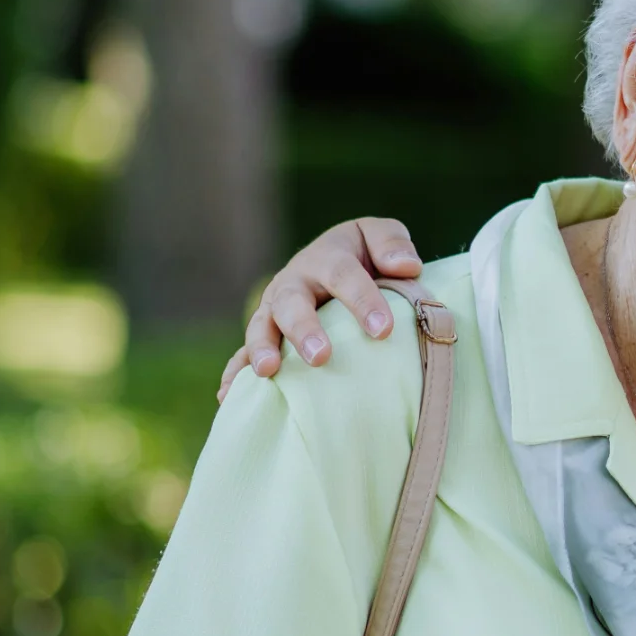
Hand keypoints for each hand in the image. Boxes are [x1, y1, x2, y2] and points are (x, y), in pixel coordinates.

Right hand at [217, 217, 421, 402]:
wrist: (335, 263)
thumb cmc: (364, 255)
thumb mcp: (378, 237)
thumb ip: (392, 243)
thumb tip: (406, 266)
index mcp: (325, 258)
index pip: (343, 274)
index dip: (362, 299)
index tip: (383, 330)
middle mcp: (293, 283)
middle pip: (292, 302)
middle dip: (304, 328)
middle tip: (321, 357)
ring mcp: (274, 310)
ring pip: (262, 326)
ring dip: (262, 348)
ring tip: (268, 371)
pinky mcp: (264, 334)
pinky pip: (242, 354)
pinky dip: (235, 374)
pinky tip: (229, 398)